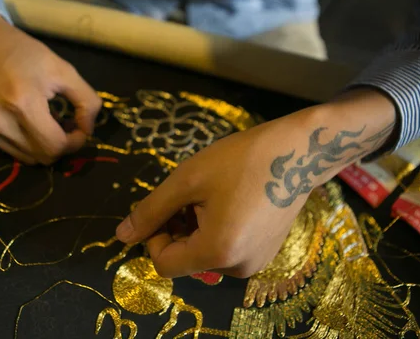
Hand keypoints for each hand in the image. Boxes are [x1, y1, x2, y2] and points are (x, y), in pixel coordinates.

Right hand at [0, 11, 100, 164]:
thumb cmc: (25, 54)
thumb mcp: (64, 70)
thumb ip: (87, 101)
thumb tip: (88, 130)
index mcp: (22, 103)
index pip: (55, 146)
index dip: (75, 142)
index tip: (79, 128)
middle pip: (42, 157)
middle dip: (60, 145)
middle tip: (65, 125)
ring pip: (27, 158)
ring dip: (42, 146)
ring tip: (45, 122)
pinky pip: (10, 151)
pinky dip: (24, 143)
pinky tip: (25, 121)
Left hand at [116, 89, 395, 277]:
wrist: (298, 152)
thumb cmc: (239, 160)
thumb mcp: (187, 180)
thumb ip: (151, 211)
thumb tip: (121, 237)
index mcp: (217, 252)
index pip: (163, 263)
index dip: (154, 236)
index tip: (166, 205)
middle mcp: (238, 268)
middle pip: (184, 260)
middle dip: (177, 229)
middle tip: (189, 194)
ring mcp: (255, 263)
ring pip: (204, 255)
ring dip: (196, 229)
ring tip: (210, 195)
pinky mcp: (265, 253)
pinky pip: (226, 251)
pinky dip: (216, 231)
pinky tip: (228, 202)